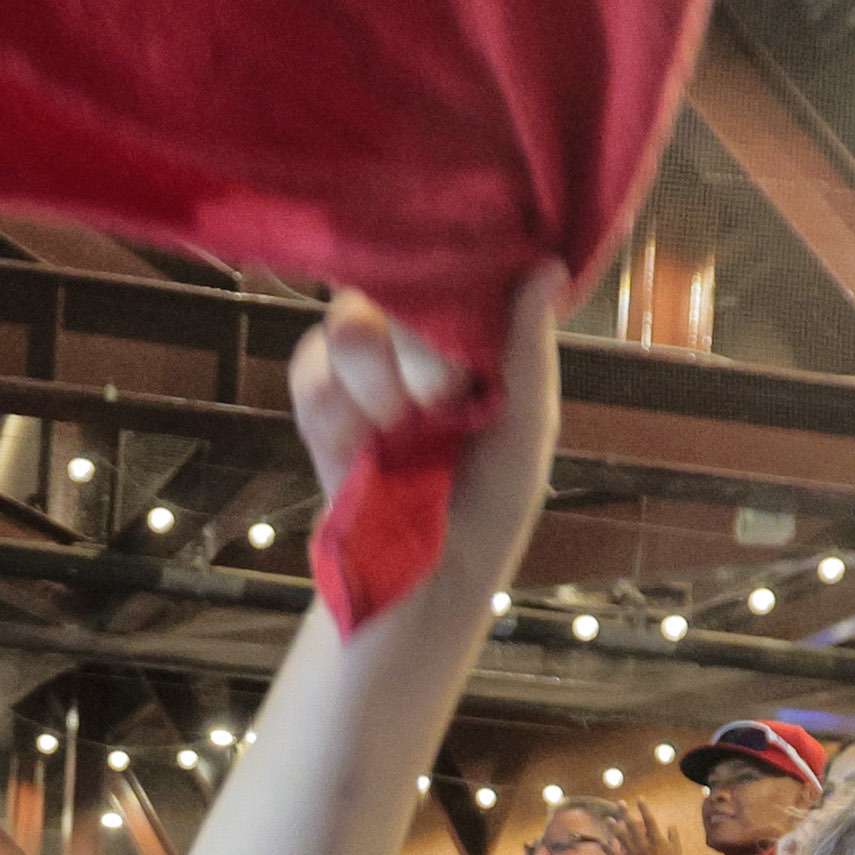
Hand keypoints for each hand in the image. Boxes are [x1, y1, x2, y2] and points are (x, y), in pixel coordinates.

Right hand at [284, 269, 566, 610]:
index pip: (449, 271)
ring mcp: (364, 372)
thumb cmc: (489, 509)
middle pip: (393, 289)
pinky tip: (358, 451)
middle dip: (416, 357)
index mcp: (471, 339)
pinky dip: (334, 413)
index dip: (448, 298)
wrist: (423, 586)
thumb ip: (528, 353)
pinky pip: (309, 376)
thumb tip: (545, 269)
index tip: (466, 353)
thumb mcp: (526, 435)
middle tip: (438, 410)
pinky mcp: (320, 408)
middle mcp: (415, 343)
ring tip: (397, 440)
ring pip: (347, 330)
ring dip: (376, 390)